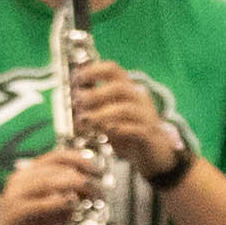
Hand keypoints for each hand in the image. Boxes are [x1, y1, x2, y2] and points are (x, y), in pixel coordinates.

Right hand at [0, 153, 99, 224]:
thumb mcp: (50, 210)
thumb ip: (67, 201)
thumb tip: (90, 195)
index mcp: (28, 173)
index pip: (56, 156)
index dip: (80, 160)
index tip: (97, 171)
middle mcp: (21, 179)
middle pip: (57, 169)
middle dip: (84, 178)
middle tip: (100, 191)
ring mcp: (16, 194)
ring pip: (50, 181)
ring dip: (77, 188)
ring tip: (93, 199)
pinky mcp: (16, 212)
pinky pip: (41, 202)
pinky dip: (60, 202)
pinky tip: (73, 204)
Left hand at [69, 61, 185, 178]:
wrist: (153, 154)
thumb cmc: (127, 133)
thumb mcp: (107, 118)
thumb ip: (93, 108)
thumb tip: (71, 101)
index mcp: (127, 88)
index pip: (112, 69)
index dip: (93, 70)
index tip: (76, 79)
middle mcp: (138, 98)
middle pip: (119, 87)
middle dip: (95, 94)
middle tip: (77, 103)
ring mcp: (146, 115)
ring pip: (125, 109)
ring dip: (101, 114)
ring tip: (86, 121)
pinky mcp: (149, 134)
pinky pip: (136, 129)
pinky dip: (119, 130)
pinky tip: (106, 132)